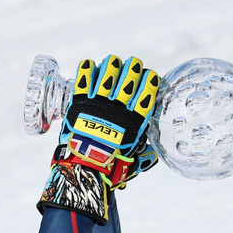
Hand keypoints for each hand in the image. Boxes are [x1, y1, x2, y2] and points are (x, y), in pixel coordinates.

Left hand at [38, 55, 159, 222]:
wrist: (85, 168)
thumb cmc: (111, 167)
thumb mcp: (134, 160)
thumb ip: (144, 153)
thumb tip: (153, 154)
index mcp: (135, 119)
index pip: (148, 89)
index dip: (149, 79)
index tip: (148, 77)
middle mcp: (119, 107)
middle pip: (131, 74)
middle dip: (133, 67)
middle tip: (132, 67)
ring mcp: (99, 102)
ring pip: (110, 70)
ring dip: (113, 64)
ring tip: (112, 64)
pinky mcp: (79, 101)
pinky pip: (85, 76)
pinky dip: (88, 68)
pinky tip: (91, 66)